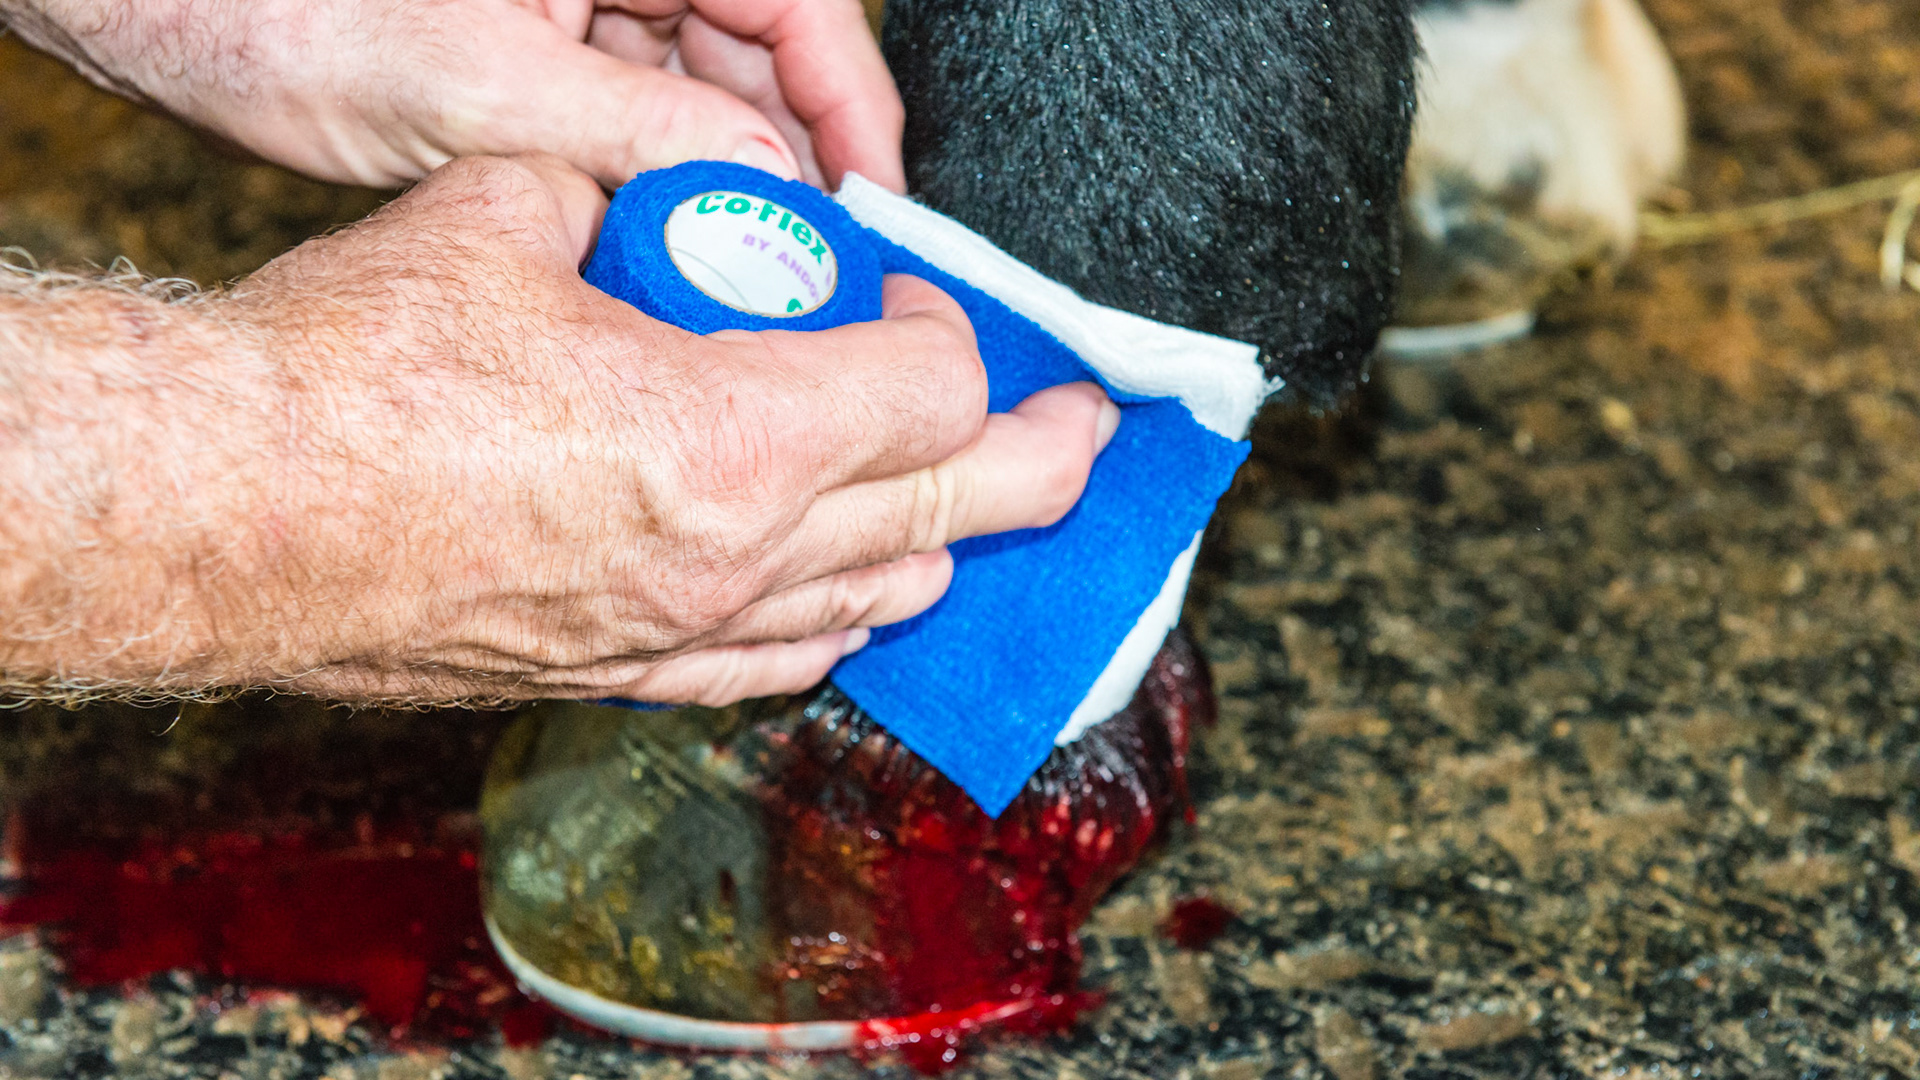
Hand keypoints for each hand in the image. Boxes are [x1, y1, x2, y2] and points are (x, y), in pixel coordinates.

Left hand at [0, 0, 901, 189]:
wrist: (165, 11)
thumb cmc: (282, 4)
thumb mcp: (477, 87)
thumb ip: (638, 136)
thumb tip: (768, 192)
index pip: (805, 7)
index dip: (854, 115)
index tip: (875, 214)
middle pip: (770, 61)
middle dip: (792, 169)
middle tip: (808, 276)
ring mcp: (590, 10)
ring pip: (713, 102)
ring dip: (730, 192)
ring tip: (738, 283)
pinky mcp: (555, 59)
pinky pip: (648, 126)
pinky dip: (666, 192)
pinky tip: (667, 257)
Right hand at [189, 154, 1107, 703]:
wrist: (224, 517)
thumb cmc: (347, 381)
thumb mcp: (502, 219)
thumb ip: (613, 199)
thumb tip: (638, 187)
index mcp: (734, 434)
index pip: (933, 392)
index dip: (944, 329)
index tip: (906, 297)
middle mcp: (736, 553)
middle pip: (956, 510)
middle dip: (1038, 462)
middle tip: (1084, 434)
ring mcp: (684, 630)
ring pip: (881, 599)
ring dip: (943, 540)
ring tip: (969, 501)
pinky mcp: (623, 675)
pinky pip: (781, 664)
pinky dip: (842, 619)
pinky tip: (854, 597)